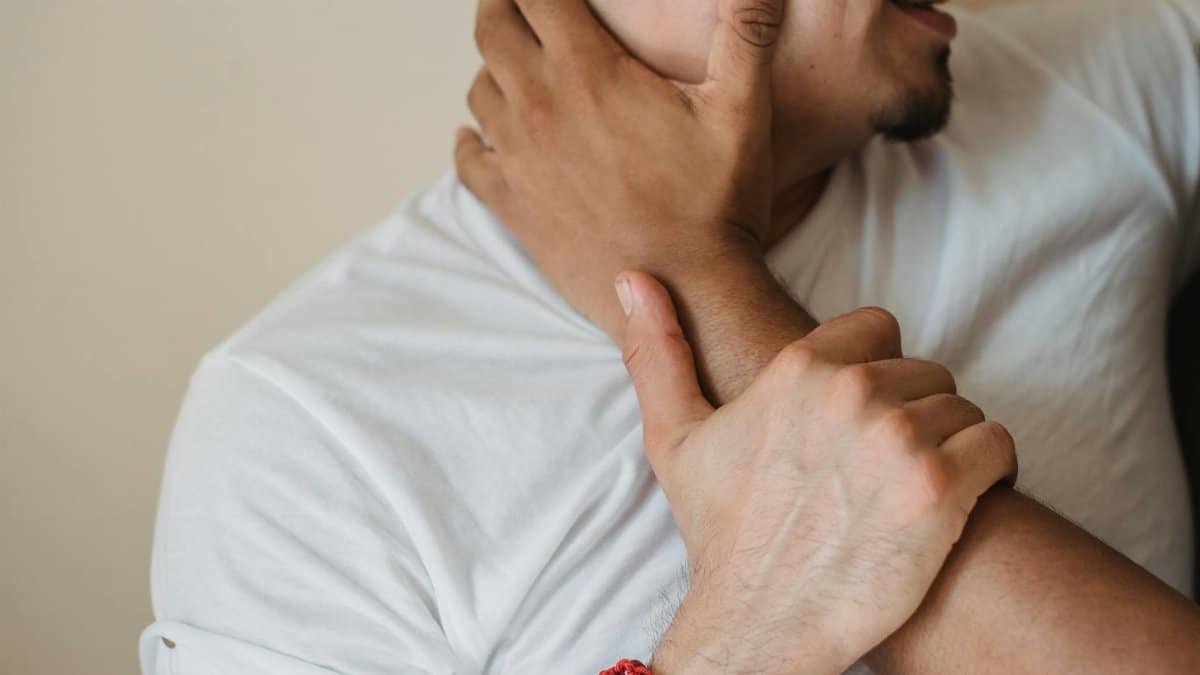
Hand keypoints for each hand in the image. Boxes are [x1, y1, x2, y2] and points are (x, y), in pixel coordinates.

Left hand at [457, 0, 783, 338]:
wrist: (681, 292)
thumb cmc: (713, 204)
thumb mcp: (742, 109)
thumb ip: (746, 33)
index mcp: (586, 70)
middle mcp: (538, 107)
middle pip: (492, 30)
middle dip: (503, 6)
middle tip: (522, 5)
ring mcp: (517, 159)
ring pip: (478, 90)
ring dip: (493, 69)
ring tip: (515, 66)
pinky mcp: (511, 206)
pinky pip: (466, 159)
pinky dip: (468, 139)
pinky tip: (477, 136)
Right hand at [613, 271, 1017, 674]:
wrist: (763, 622)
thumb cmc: (724, 534)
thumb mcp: (676, 438)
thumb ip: (658, 351)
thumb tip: (631, 276)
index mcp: (796, 369)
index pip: (878, 328)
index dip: (874, 372)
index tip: (859, 417)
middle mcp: (849, 392)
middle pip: (926, 370)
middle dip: (913, 411)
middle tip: (881, 465)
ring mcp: (897, 439)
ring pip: (963, 409)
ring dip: (950, 444)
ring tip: (911, 487)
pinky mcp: (941, 488)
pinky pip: (997, 444)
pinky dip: (988, 471)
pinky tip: (954, 500)